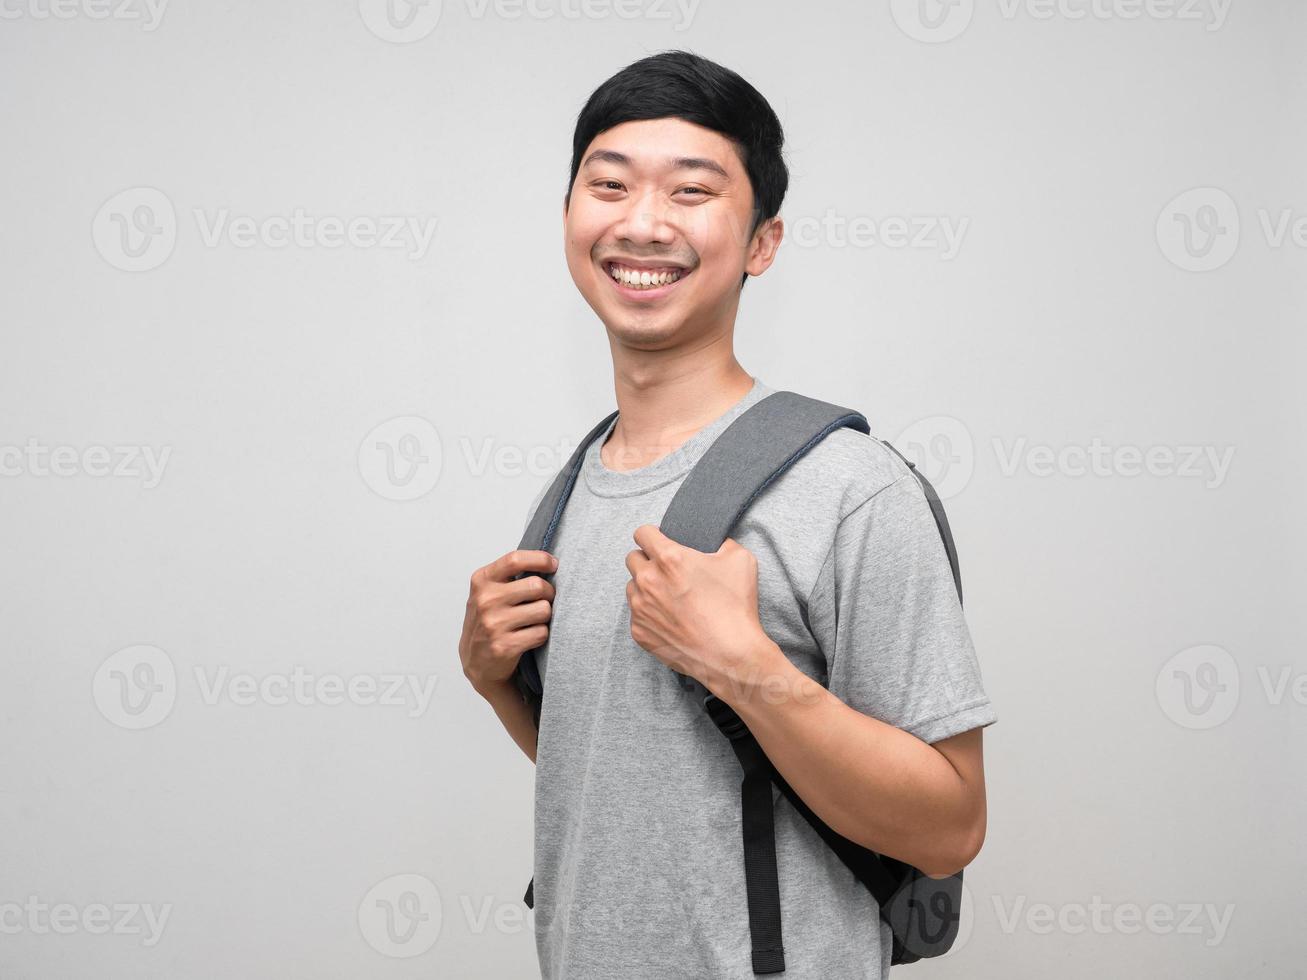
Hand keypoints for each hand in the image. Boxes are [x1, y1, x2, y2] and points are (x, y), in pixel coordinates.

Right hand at [460, 549, 556, 696]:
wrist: (476, 661)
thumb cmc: (489, 620)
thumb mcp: (488, 592)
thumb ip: (510, 576)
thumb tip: (548, 563)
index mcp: (482, 581)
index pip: (515, 559)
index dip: (540, 559)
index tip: (553, 564)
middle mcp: (485, 600)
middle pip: (537, 585)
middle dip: (548, 593)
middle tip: (545, 600)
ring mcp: (494, 624)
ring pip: (543, 610)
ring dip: (545, 616)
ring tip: (534, 620)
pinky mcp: (505, 646)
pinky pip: (541, 632)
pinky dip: (542, 635)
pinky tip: (530, 636)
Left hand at [624, 525, 770, 694]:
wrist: (731, 654)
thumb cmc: (735, 608)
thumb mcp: (740, 559)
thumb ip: (721, 542)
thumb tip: (715, 543)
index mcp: (669, 558)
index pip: (642, 533)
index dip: (653, 535)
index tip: (661, 543)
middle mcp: (648, 581)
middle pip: (632, 558)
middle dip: (648, 560)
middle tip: (668, 571)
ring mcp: (641, 608)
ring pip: (632, 587)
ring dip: (646, 587)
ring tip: (670, 598)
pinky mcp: (639, 632)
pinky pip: (636, 614)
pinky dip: (649, 614)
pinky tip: (671, 620)